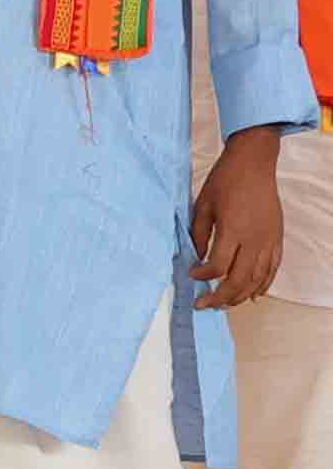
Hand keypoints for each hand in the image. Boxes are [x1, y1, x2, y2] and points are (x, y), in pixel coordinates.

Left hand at [194, 131, 285, 311]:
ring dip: (241, 295)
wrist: (253, 164)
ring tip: (225, 303)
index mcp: (233, 230)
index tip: (192, 275)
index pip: (218, 266)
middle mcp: (254, 240)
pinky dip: (263, 285)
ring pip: (258, 279)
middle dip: (221, 296)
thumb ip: (198, 234)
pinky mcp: (277, 238)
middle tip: (205, 304)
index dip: (203, 276)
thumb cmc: (224, 181)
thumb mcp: (202, 205)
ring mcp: (269, 241)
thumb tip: (194, 257)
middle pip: (239, 280)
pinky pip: (273, 269)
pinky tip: (253, 294)